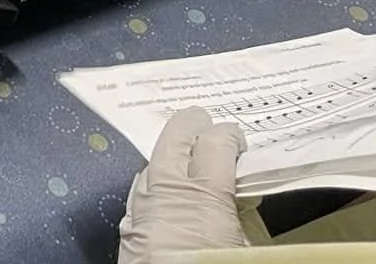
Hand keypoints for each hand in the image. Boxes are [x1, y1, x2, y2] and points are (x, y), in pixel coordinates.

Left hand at [117, 107, 247, 263]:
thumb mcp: (246, 250)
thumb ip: (244, 215)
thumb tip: (245, 198)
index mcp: (202, 193)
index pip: (216, 140)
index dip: (230, 135)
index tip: (238, 140)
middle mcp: (166, 191)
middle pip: (176, 135)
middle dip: (195, 126)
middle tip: (211, 128)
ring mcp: (142, 207)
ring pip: (155, 161)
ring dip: (175, 155)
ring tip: (195, 158)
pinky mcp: (129, 228)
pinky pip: (143, 190)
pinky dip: (160, 183)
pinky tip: (172, 194)